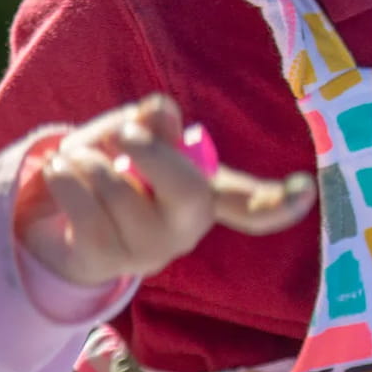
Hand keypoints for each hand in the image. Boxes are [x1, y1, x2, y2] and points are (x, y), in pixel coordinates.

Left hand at [14, 94, 315, 286]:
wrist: (65, 218)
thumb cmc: (121, 168)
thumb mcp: (142, 136)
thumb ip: (156, 123)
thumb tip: (158, 111)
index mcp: (207, 196)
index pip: (252, 205)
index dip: (279, 201)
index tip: (306, 192)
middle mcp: (187, 230)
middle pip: (186, 192)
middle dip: (152, 154)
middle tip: (124, 132)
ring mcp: (147, 251)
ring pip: (121, 189)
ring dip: (91, 157)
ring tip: (82, 156)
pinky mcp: (104, 260)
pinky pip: (82, 205)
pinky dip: (67, 176)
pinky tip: (66, 173)